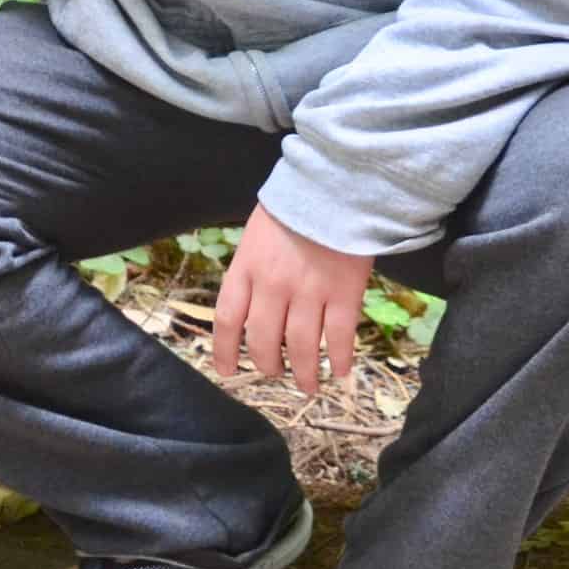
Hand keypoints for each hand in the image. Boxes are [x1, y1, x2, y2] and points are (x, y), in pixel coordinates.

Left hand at [211, 205, 369, 396]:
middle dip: (267, 366)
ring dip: (304, 373)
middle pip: (262, 340)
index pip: (227, 320)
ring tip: (308, 385)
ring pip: (300, 347)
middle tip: (275, 373)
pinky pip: (339, 336)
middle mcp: (272, 285)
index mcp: (246, 267)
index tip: (227, 372)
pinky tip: (340, 370)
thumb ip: (251, 270)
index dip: (224, 352)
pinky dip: (339, 358)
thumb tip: (249, 309)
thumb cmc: (294, 204)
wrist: (336, 183)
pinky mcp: (344, 292)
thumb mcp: (257, 234)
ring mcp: (309, 290)